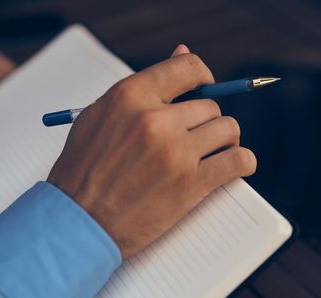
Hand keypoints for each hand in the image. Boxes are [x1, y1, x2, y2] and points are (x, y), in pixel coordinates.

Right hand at [48, 45, 255, 258]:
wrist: (78, 222)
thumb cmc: (84, 170)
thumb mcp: (100, 116)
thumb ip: (143, 87)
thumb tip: (181, 53)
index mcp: (130, 97)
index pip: (188, 68)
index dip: (203, 77)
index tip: (204, 88)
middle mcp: (155, 120)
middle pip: (210, 105)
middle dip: (204, 121)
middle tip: (193, 138)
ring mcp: (175, 153)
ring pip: (228, 129)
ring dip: (224, 140)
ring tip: (211, 152)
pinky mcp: (190, 184)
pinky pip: (239, 160)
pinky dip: (242, 162)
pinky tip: (233, 166)